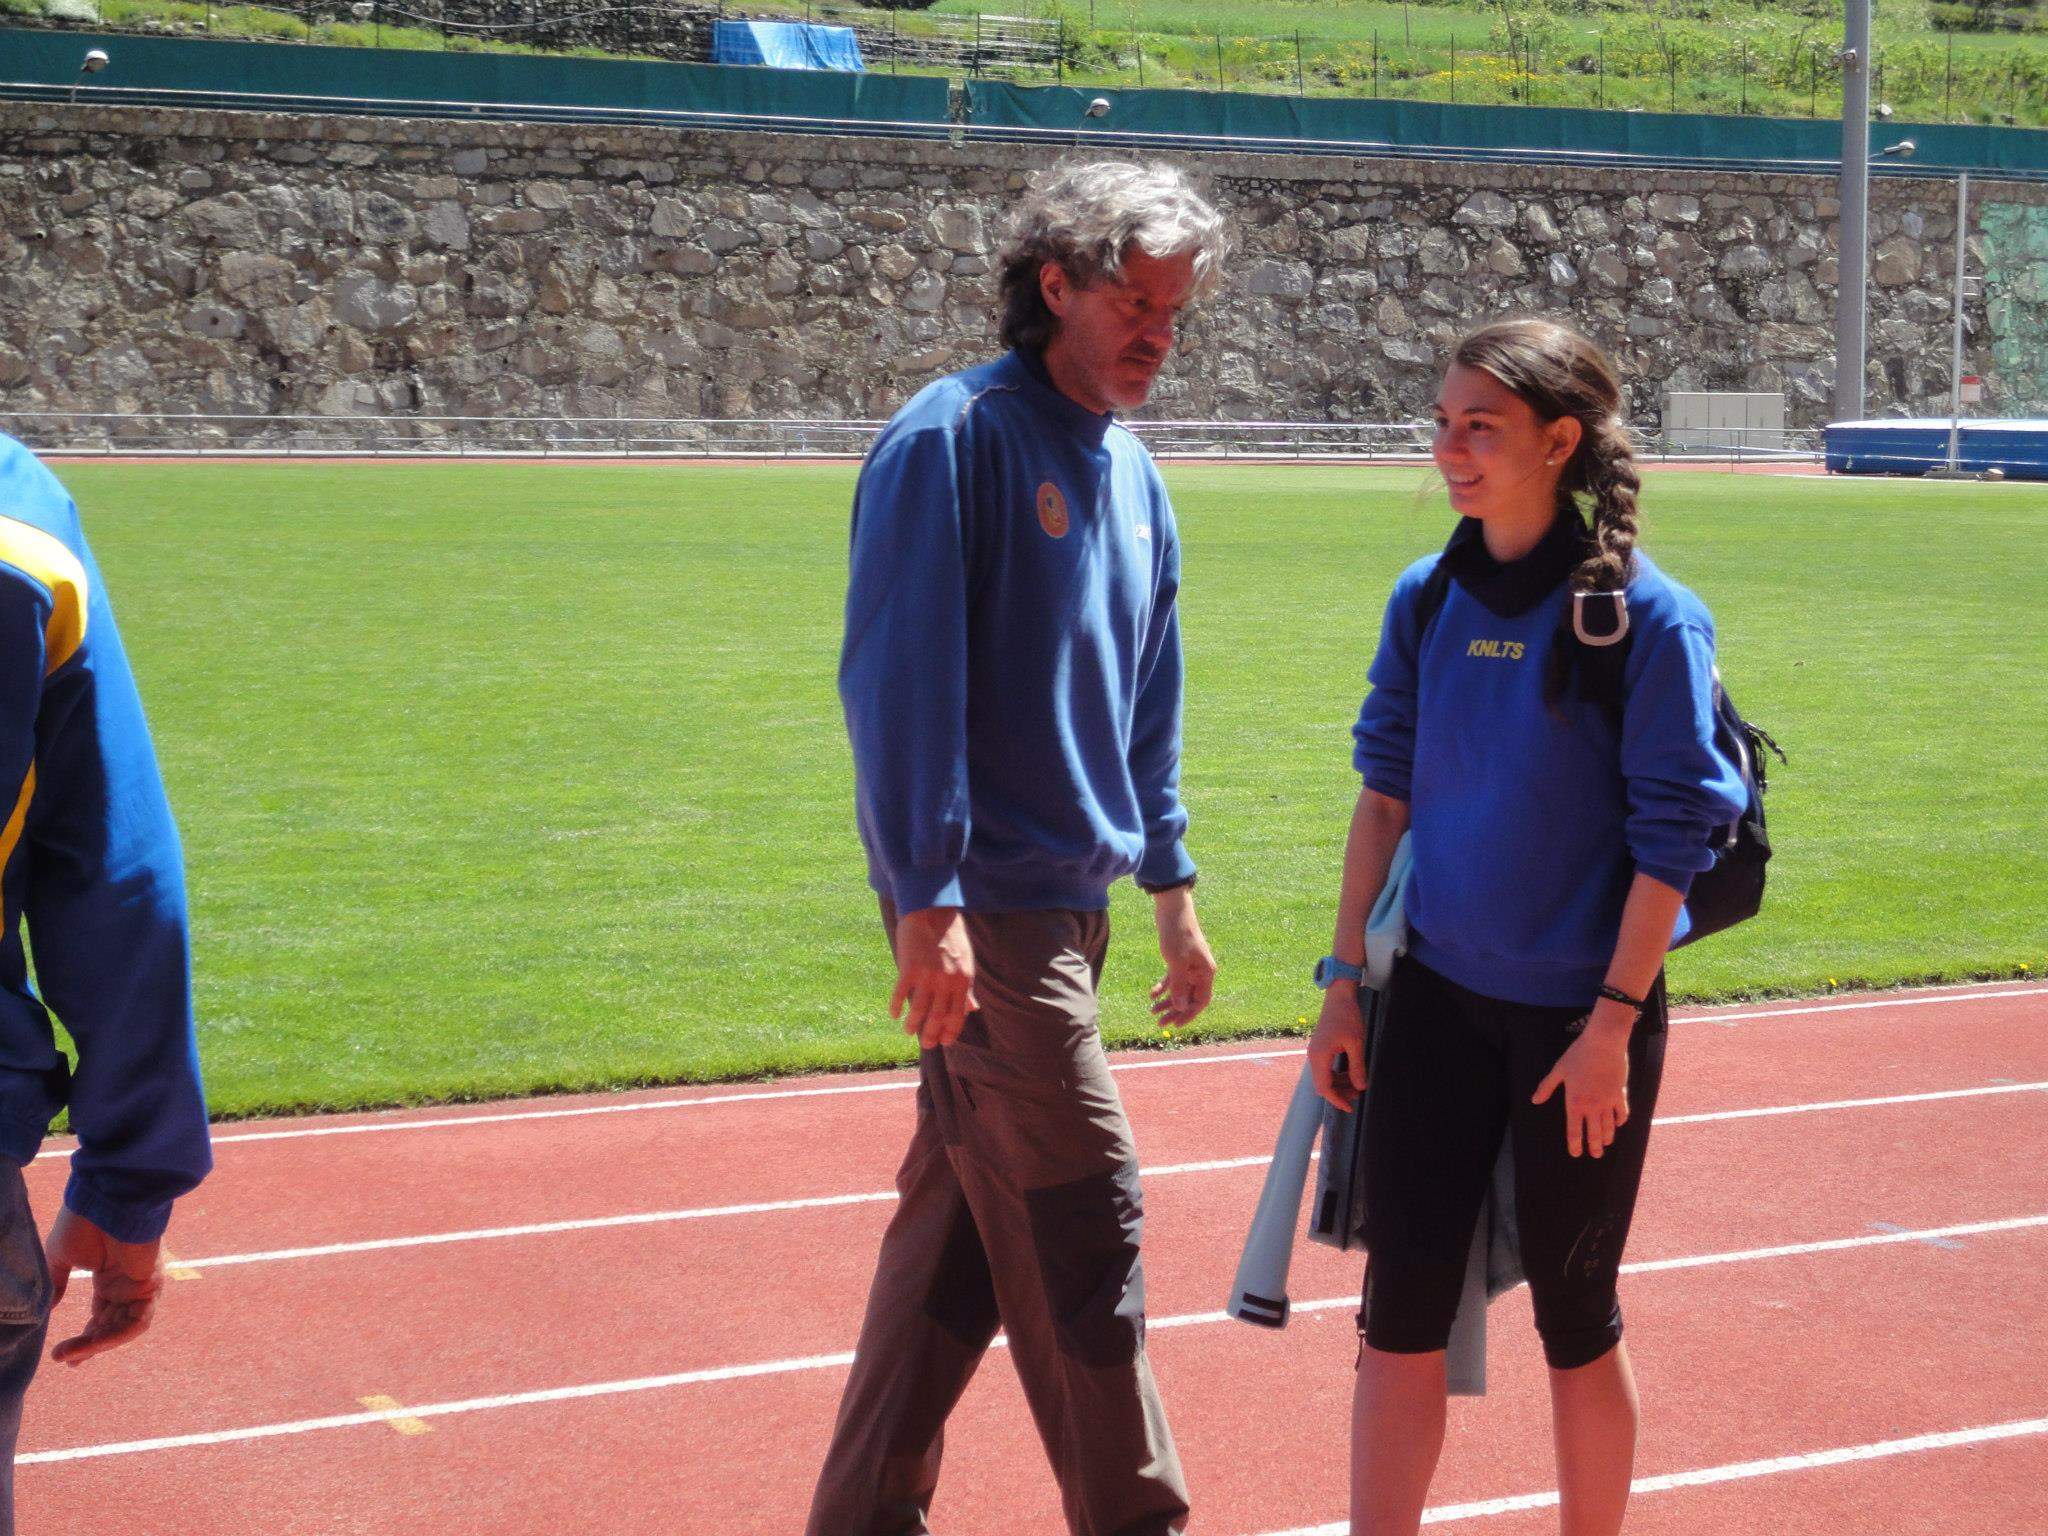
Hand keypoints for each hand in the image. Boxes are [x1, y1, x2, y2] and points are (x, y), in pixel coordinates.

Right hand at [44, 1206, 164, 1366]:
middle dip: (90, 1346)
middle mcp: (127, 1283)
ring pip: (124, 1327)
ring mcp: (141, 1285)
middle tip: (66, 1359)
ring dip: (98, 1345)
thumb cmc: (83, 1222)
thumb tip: (49, 1308)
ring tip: (71, 1356)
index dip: (86, 1336)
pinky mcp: (151, 1284)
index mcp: (109, 1276)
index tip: (63, 1354)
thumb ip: (58, 1283)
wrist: (105, 1199)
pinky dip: (114, 1337)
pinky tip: (90, 1345)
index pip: (102, 1314)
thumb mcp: (61, 1257)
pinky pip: (136, 1321)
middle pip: (113, 1325)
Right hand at [892, 906, 977, 1048]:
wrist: (932, 910)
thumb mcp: (966, 962)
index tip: (944, 1042)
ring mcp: (928, 976)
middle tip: (926, 1044)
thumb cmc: (950, 936)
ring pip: (919, 1010)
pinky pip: (901, 994)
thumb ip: (967, 988)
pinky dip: (896, 1006)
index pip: (958, 1015)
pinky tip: (893, 1014)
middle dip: (932, 1034)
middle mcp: (947, 981)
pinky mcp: (909, 968)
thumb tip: (973, 1009)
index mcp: (963, 980)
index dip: (950, 1032)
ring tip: (908, 1031)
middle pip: (938, 1017)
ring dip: (914, 1025)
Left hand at [1149, 887, 1215, 1026]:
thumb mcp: (1176, 962)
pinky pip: (1172, 978)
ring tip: (1152, 1012)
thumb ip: (1179, 986)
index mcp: (1206, 972)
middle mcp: (1200, 970)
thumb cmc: (1177, 933)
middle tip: (1160, 1023)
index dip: (1189, 1014)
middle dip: (1175, 1011)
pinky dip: (1163, 986)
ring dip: (1167, 1001)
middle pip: (1189, 997)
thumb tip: (1181, 1008)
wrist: (1172, 907)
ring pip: (1180, 989)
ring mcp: (1189, 964)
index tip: (1176, 1025)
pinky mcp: (1178, 958)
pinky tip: (1151, 995)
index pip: (1201, 1000)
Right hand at [1307, 982, 1366, 1111]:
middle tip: (1358, 1094)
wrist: (1338, 996)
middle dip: (1339, 1093)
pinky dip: (1336, 1074)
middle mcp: (1314, 1056)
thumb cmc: (1347, 1017)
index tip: (1350, 1108)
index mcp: (1320, 1056)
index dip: (1337, 1100)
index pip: (1324, 1087)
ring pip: (1324, 1077)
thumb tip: (1360, 1087)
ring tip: (1357, 1085)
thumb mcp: (1356, 1043)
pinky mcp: (1320, 1048)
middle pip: (1322, 1084)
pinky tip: (1350, 1073)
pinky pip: (1326, 1068)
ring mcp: (1315, 1052)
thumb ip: (1357, 1067)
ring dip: (1339, 1084)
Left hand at [1530, 1006, 1633, 1157]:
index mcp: (1575, 1103)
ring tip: (1606, 1144)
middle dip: (1594, 1147)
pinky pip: (1622, 1112)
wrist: (1603, 1044)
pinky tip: (1618, 1124)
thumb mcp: (1558, 1071)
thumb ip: (1546, 1087)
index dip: (1575, 1144)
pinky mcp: (1620, 1094)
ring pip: (1609, 1126)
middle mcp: (1593, 1106)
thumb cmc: (1578, 1055)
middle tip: (1595, 1155)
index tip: (1575, 1154)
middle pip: (1594, 1133)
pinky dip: (1620, 1120)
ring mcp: (1608, 1101)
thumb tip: (1535, 1100)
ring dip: (1608, 1137)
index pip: (1574, 1130)